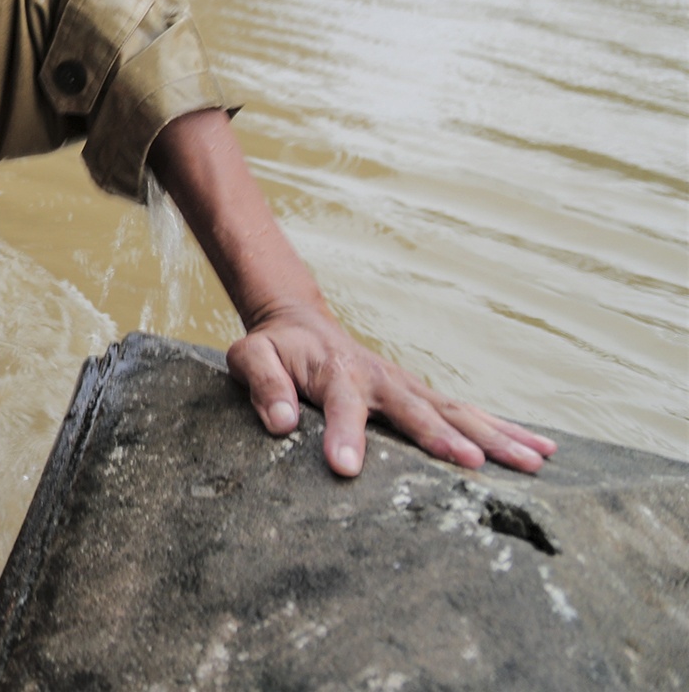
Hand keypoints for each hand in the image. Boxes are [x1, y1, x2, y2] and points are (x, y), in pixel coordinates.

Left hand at [149, 108, 556, 478]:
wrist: (301, 325)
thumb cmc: (275, 349)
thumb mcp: (250, 358)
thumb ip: (263, 386)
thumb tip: (278, 423)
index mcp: (334, 373)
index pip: (340, 406)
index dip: (343, 435)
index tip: (346, 468)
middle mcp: (380, 378)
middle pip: (416, 409)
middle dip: (443, 436)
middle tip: (471, 464)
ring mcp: (408, 386)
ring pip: (457, 411)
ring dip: (495, 436)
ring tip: (535, 463)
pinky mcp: (424, 395)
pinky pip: (468, 412)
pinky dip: (506, 429)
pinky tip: (543, 449)